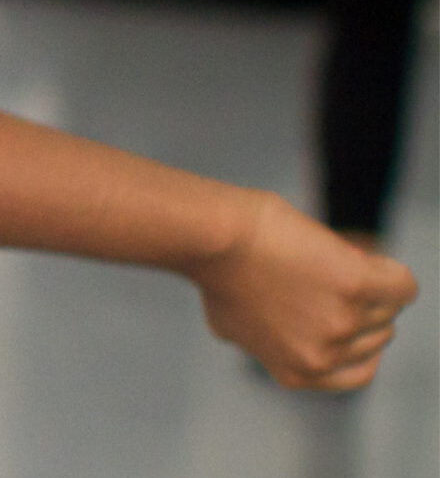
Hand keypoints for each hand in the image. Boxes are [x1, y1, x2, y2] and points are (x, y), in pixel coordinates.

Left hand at [191, 193, 418, 389]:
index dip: (357, 343)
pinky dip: (389, 271)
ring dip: (369, 282)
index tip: (348, 316)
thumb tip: (279, 334)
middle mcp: (322, 356)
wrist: (212, 239)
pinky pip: (401, 284)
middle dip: (361, 305)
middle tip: (326, 275)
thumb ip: (263, 341)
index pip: (358, 372)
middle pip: (377, 334)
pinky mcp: (356, 286)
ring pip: (388, 306)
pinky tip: (364, 258)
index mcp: (298, 373)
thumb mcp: (231, 325)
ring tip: (331, 261)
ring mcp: (342, 323)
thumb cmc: (217, 270)